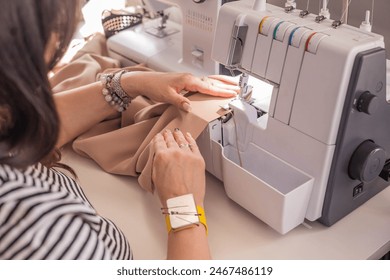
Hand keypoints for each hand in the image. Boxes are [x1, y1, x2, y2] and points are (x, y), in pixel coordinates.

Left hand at [121, 72, 238, 111]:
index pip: (208, 87)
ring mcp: (189, 79)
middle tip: (238, 88)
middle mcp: (190, 78)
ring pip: (209, 80)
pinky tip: (216, 85)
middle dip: (225, 85)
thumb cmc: (154, 86)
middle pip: (212, 81)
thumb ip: (179, 101)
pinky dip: (212, 84)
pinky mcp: (186, 81)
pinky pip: (203, 82)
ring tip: (232, 84)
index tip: (231, 93)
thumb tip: (190, 107)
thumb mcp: (166, 96)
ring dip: (221, 83)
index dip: (221, 91)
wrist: (146, 81)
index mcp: (188, 80)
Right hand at [151, 129, 205, 206]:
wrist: (184, 202)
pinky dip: (190, 139)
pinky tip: (188, 136)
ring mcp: (188, 154)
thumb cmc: (169, 194)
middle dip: (168, 136)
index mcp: (161, 156)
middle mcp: (174, 152)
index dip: (158, 138)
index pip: (159, 142)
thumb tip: (159, 155)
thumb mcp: (155, 176)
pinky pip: (193, 144)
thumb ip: (157, 162)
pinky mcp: (198, 158)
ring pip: (182, 140)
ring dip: (178, 135)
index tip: (159, 137)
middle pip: (170, 139)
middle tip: (167, 133)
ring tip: (177, 133)